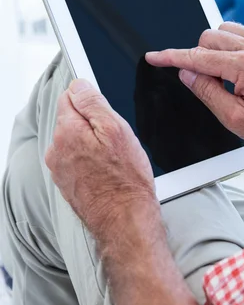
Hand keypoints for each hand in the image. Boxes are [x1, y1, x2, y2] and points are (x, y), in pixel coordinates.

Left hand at [45, 79, 156, 243]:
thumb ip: (93, 102)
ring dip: (91, 143)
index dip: (92, 101)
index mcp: (67, 131)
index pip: (70, 97)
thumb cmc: (126, 179)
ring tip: (113, 159)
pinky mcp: (67, 183)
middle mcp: (57, 149)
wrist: (124, 220)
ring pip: (76, 140)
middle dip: (93, 124)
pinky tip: (108, 172)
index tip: (106, 114)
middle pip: (73, 119)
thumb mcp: (116, 130)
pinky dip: (91, 161)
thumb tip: (78, 85)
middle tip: (115, 140)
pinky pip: (78, 160)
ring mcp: (60, 168)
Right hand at [146, 22, 243, 163]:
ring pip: (228, 30)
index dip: (172, 57)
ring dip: (216, 48)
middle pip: (210, 36)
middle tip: (204, 81)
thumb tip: (188, 73)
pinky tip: (241, 72)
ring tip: (224, 76)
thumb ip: (207, 91)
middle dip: (198, 55)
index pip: (198, 56)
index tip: (155, 56)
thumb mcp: (236, 119)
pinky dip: (236, 48)